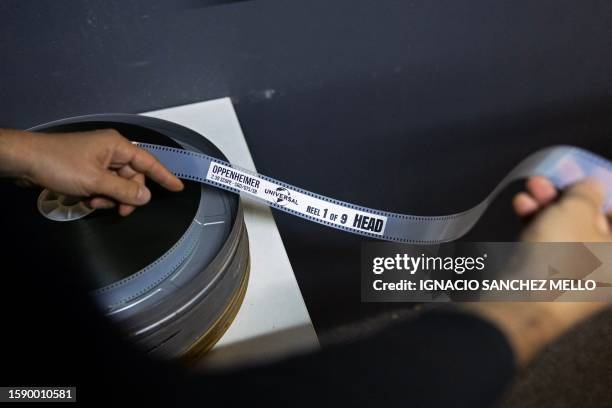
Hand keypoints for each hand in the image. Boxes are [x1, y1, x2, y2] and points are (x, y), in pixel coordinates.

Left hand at [2, 128, 183, 215]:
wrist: (25, 161)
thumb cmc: (59, 164)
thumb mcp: (95, 181)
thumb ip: (124, 190)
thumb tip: (145, 197)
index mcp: (117, 145)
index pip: (149, 162)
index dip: (165, 176)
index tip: (178, 188)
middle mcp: (111, 150)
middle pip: (133, 177)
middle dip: (128, 195)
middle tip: (121, 210)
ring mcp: (98, 160)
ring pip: (118, 184)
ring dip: (111, 197)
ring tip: (95, 203)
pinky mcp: (87, 168)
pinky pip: (104, 185)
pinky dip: (101, 195)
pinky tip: (89, 200)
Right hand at [466, 176, 608, 366]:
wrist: (523, 302)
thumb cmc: (560, 258)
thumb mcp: (575, 210)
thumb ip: (587, 192)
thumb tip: (592, 186)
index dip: (601, 193)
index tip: (585, 177)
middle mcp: (610, 271)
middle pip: (593, 223)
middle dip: (568, 197)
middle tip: (549, 181)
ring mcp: (584, 280)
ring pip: (569, 234)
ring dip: (547, 209)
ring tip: (528, 193)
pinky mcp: (555, 284)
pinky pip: (552, 248)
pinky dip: (538, 227)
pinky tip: (522, 210)